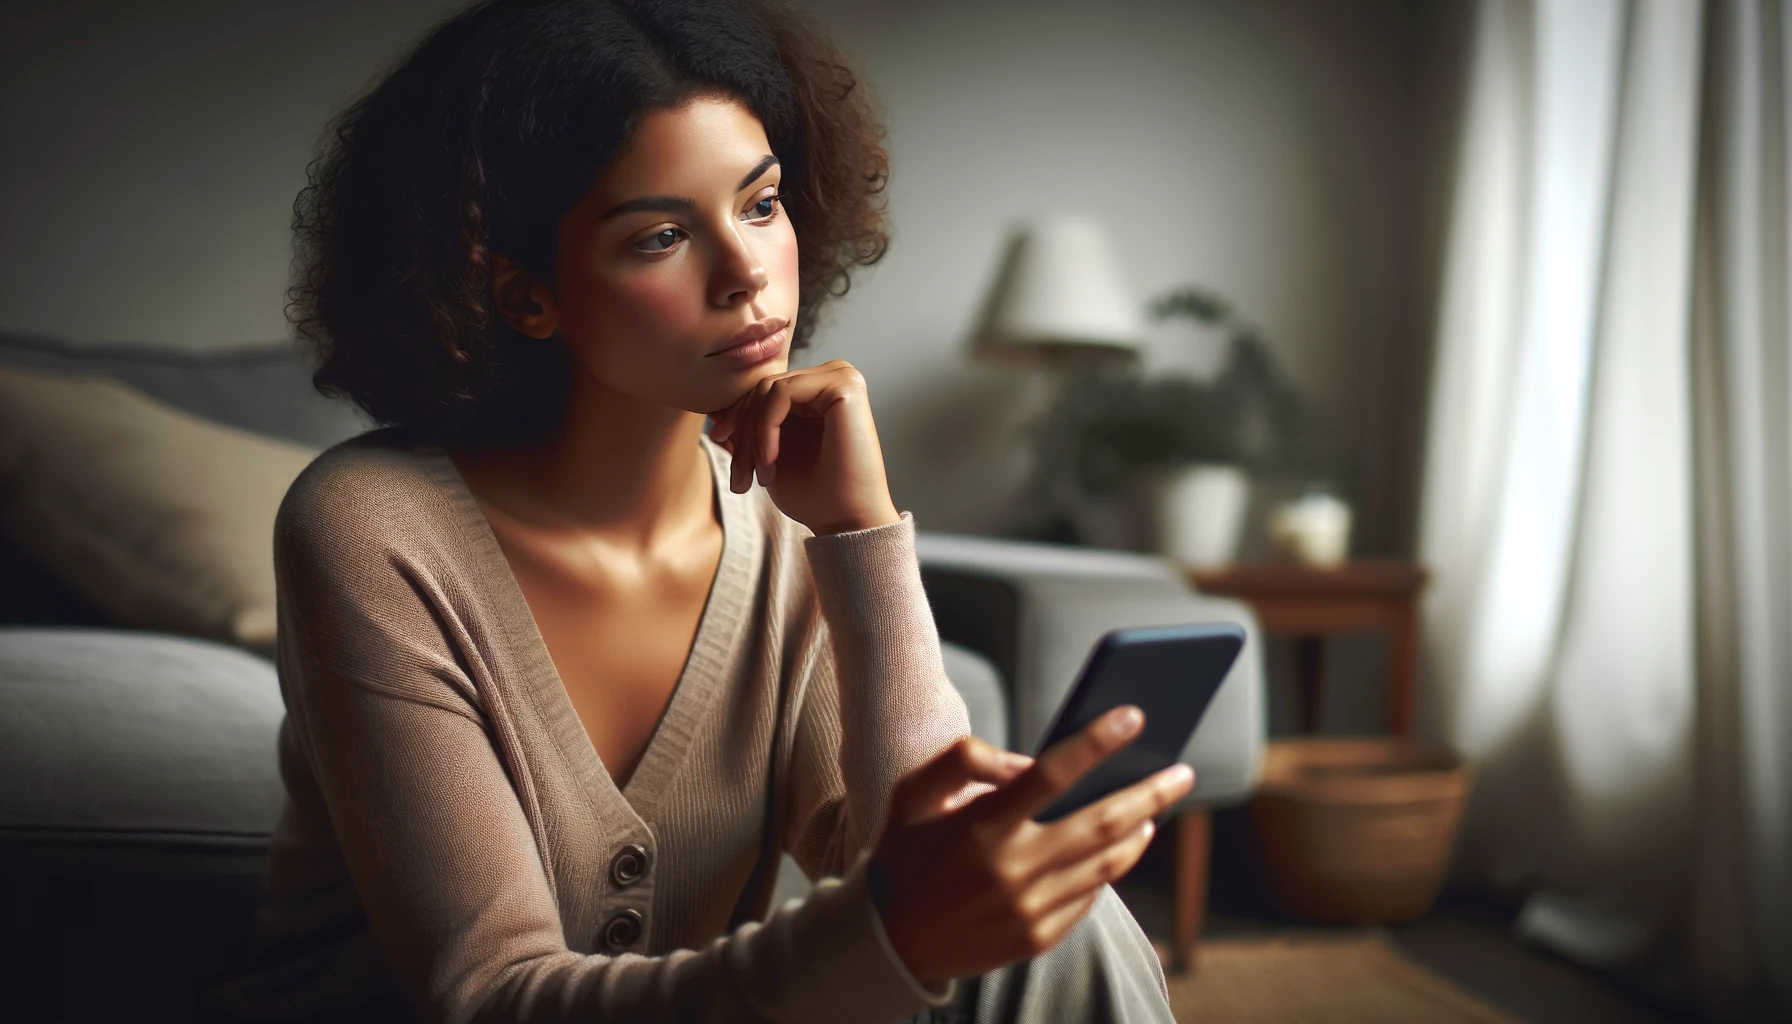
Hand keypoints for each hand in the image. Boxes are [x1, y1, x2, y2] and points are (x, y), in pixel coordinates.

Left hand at [706, 360, 899, 535]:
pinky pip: (782, 393)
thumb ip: (747, 430)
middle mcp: (832, 376)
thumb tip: (714, 411)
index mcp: (818, 391)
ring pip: (768, 389)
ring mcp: (840, 376)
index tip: (722, 449)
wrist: (847, 521)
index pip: (763, 390)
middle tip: (739, 478)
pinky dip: (766, 428)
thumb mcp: (767, 456)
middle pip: (763, 388)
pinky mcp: (844, 385)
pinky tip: (771, 460)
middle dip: (742, 433)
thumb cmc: (815, 495)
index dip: (737, 418)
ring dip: (752, 435)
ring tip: (757, 475)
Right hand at [868, 707, 1195, 986]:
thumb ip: (966, 759)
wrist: (888, 941)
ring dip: (1140, 832)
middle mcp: (1010, 870)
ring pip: (1107, 864)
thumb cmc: (905, 852)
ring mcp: (1028, 909)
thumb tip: (1028, 759)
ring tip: (1156, 810)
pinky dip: (1109, 868)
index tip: (1133, 716)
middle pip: (1101, 823)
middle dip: (1150, 792)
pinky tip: (1121, 847)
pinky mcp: (1038, 937)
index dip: (1096, 741)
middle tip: (1182, 772)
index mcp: (979, 826)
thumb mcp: (913, 792)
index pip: (1051, 773)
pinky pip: (1090, 896)